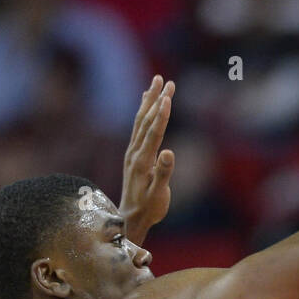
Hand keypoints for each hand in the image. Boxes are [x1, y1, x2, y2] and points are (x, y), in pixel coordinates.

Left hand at [119, 76, 175, 245]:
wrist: (130, 218)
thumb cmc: (148, 209)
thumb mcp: (158, 195)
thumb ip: (163, 174)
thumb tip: (169, 152)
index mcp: (142, 161)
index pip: (153, 132)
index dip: (161, 114)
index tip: (168, 96)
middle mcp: (135, 153)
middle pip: (146, 121)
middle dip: (157, 99)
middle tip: (167, 81)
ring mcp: (132, 152)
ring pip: (141, 120)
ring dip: (149, 100)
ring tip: (157, 81)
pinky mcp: (134, 154)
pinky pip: (138, 126)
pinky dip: (143, 110)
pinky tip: (146, 101)